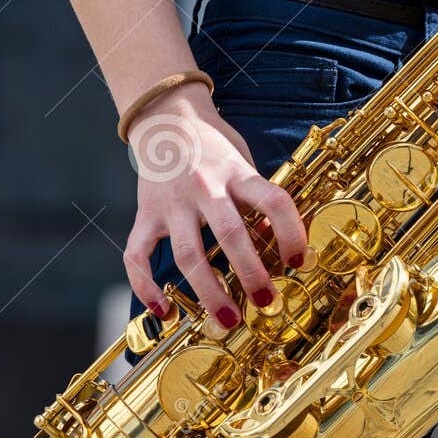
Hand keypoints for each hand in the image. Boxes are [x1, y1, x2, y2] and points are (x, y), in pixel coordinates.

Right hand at [122, 86, 307, 329]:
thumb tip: (278, 243)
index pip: (273, 200)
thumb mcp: (245, 164)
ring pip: (187, 254)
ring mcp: (171, 203)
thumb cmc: (214, 147)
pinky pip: (138, 256)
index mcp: (237, 173)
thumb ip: (259, 198)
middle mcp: (203, 187)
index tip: (300, 261)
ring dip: (209, 291)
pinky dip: (146, 287)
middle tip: (266, 302)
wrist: (166, 118)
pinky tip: (165, 310)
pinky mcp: (145, 214)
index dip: (291, 232)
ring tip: (228, 319)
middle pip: (229, 233)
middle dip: (251, 272)